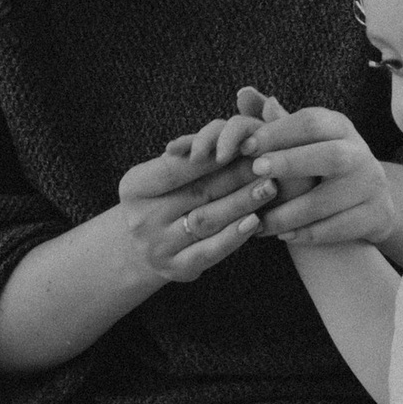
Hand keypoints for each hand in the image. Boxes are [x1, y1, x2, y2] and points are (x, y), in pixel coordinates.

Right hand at [113, 133, 277, 286]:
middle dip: (236, 175)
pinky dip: (234, 236)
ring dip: (242, 202)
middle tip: (267, 162)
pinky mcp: (177, 269)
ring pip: (207, 220)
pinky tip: (255, 221)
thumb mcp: (164, 174)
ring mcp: (158, 247)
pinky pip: (210, 251)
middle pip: (196, 192)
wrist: (143, 246)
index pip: (175, 168)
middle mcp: (141, 219)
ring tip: (269, 187)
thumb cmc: (163, 198)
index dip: (211, 156)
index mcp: (133, 188)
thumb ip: (190, 155)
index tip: (243, 143)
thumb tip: (232, 134)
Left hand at [228, 88, 396, 248]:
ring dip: (290, 211)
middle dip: (290, 163)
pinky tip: (284, 236)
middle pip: (330, 156)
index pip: (311, 122)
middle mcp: (360, 153)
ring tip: (258, 220)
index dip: (278, 132)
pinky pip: (340, 227)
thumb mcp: (304, 140)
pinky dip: (309, 233)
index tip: (245, 147)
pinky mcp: (376, 216)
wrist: (371, 199)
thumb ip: (273, 121)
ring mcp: (371, 186)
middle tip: (255, 171)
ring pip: (331, 198)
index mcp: (340, 128)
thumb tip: (243, 94)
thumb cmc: (321, 165)